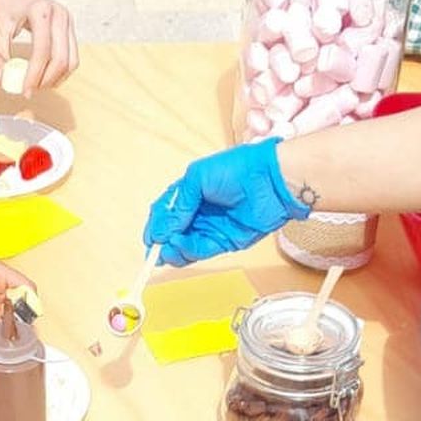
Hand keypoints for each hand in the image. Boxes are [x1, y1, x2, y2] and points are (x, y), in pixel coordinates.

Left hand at [0, 0, 77, 94]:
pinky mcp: (70, 28)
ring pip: (70, 61)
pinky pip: (72, 57)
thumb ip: (0, 56)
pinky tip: (46, 77)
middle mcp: (59, 15)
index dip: (34, 75)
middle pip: (61, 59)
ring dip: (56, 79)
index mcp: (40, 11)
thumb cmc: (7, 1)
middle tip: (30, 90)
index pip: (42, 51)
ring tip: (38, 85)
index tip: (24, 90)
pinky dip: (61, 72)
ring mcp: (68, 21)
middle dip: (46, 80)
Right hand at [143, 139, 311, 266]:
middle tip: (155, 248)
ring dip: (173, 249)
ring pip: (184, 245)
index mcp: (191, 192)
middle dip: (162, 242)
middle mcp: (199, 212)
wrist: (271, 181)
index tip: (149, 238)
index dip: (156, 226)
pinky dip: (188, 251)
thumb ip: (179, 205)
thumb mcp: (197, 179)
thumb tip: (161, 229)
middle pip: (173, 232)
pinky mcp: (225, 241)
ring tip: (167, 249)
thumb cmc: (236, 169)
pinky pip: (201, 251)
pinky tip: (180, 246)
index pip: (166, 212)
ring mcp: (211, 228)